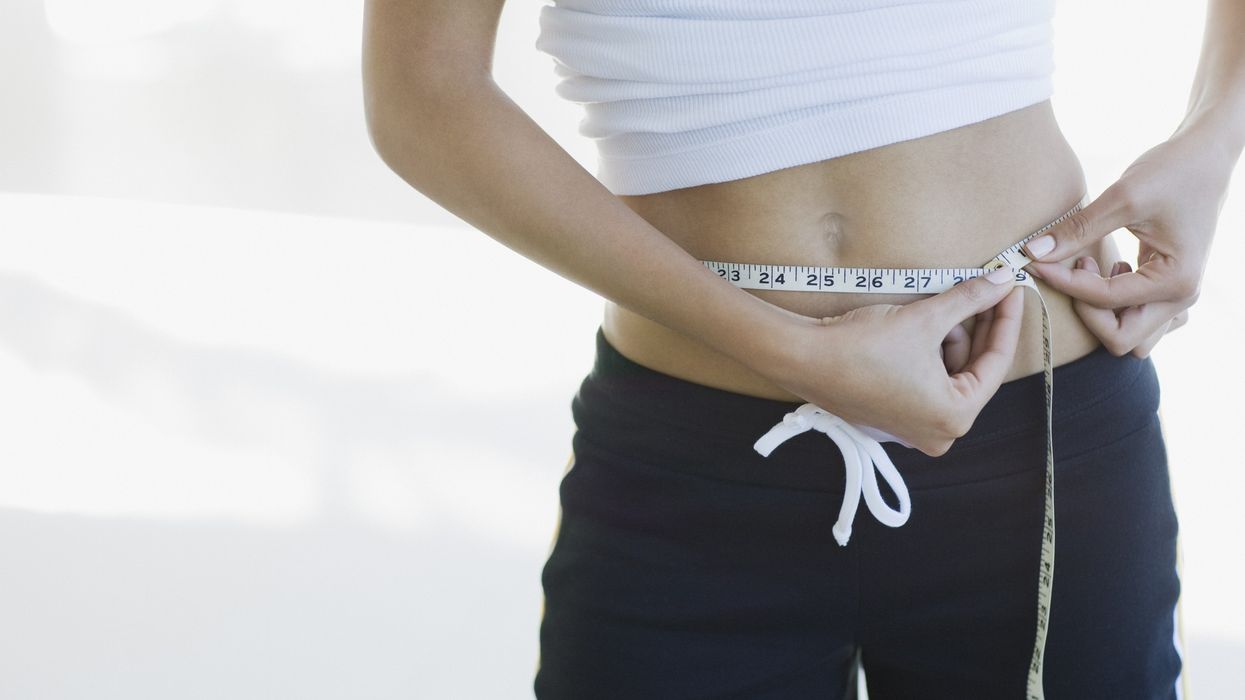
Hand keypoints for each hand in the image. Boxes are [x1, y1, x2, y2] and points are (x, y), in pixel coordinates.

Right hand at [769, 271, 1025, 456]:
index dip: (1005, 320)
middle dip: (976, 330)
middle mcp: (939, 433)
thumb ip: (970, 299)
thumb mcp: (925, 318)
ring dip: (949, 341)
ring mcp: (914, 430)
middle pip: (973, 371)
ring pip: (950, 376)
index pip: (996, 363)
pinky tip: (922, 327)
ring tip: (940, 308)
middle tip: (984, 291)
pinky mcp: (894, 419)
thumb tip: (1001, 281)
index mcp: (954, 416)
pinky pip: (927, 384)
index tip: (1010, 290)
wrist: (805, 358)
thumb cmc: (863, 346)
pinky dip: (930, 357)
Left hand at [1021, 122, 1234, 356]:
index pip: (1106, 301)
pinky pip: (1138, 318)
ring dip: (1103, 313)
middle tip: (1072, 270)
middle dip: (1087, 313)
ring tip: (1092, 268)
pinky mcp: (1168, 289)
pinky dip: (1115, 306)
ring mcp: (1178, 297)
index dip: (1065, 284)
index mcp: (1177, 281)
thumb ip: (1077, 230)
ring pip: (1131, 336)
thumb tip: (1033, 252)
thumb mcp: (1122, 197)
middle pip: (1121, 339)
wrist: (1205, 156)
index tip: (1037, 262)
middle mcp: (1182, 297)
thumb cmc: (1172, 171)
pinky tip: (1109, 269)